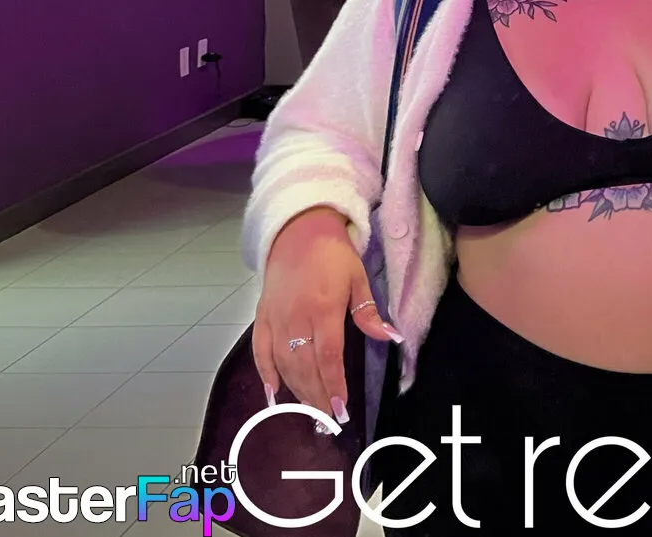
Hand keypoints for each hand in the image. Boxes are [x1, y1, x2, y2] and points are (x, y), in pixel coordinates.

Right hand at [253, 207, 401, 429]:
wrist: (298, 231)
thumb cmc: (334, 255)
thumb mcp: (358, 279)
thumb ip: (369, 313)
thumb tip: (391, 339)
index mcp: (322, 308)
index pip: (328, 356)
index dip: (333, 384)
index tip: (340, 408)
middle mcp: (295, 318)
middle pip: (304, 366)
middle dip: (317, 396)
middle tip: (328, 420)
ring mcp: (275, 318)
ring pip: (283, 363)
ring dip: (297, 390)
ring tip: (309, 412)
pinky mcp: (261, 316)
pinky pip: (260, 350)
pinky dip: (266, 373)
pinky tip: (274, 394)